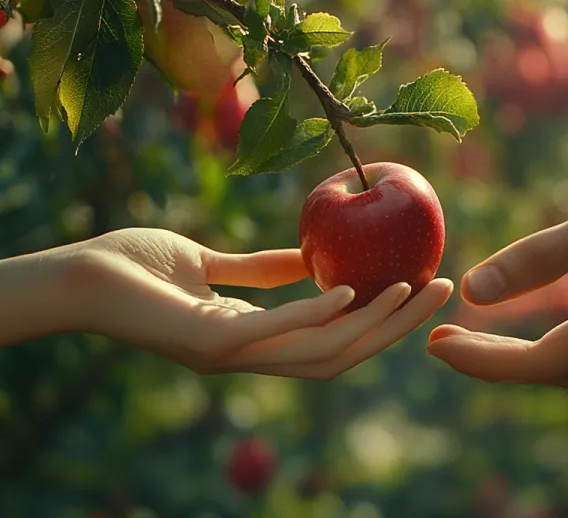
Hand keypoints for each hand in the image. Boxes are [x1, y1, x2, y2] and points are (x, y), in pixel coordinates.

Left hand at [17, 228, 452, 377]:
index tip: (417, 287)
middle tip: (440, 290)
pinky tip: (352, 289)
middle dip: (396, 326)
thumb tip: (310, 261)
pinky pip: (277, 332)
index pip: (333, 340)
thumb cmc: (136, 270)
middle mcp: (252, 358)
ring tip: (410, 288)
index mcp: (256, 341)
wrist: (75, 277)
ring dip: (373, 323)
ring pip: (322, 350)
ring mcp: (232, 356)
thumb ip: (259, 270)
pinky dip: (319, 314)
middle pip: (343, 352)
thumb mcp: (211, 264)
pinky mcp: (210, 343)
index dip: (381, 322)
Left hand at [428, 109, 567, 386]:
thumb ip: (544, 256)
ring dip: (533, 345)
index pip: (544, 363)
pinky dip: (566, 322)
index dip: (486, 362)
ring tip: (482, 328)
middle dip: (501, 361)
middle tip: (448, 343)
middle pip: (563, 367)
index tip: (436, 346)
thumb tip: (473, 292)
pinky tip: (551, 294)